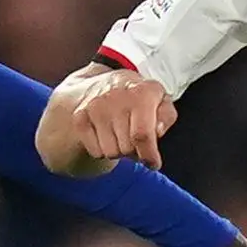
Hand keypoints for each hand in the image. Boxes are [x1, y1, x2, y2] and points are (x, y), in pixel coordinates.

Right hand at [40, 60, 177, 174]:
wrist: (106, 83)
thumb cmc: (140, 98)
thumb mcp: (161, 101)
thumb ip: (166, 116)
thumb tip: (157, 132)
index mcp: (141, 93)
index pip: (142, 135)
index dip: (149, 155)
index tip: (153, 163)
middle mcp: (116, 97)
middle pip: (127, 148)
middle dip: (135, 151)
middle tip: (134, 139)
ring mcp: (95, 107)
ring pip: (111, 153)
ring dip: (118, 150)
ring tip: (121, 134)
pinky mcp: (80, 117)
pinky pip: (96, 152)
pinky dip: (103, 149)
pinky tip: (107, 134)